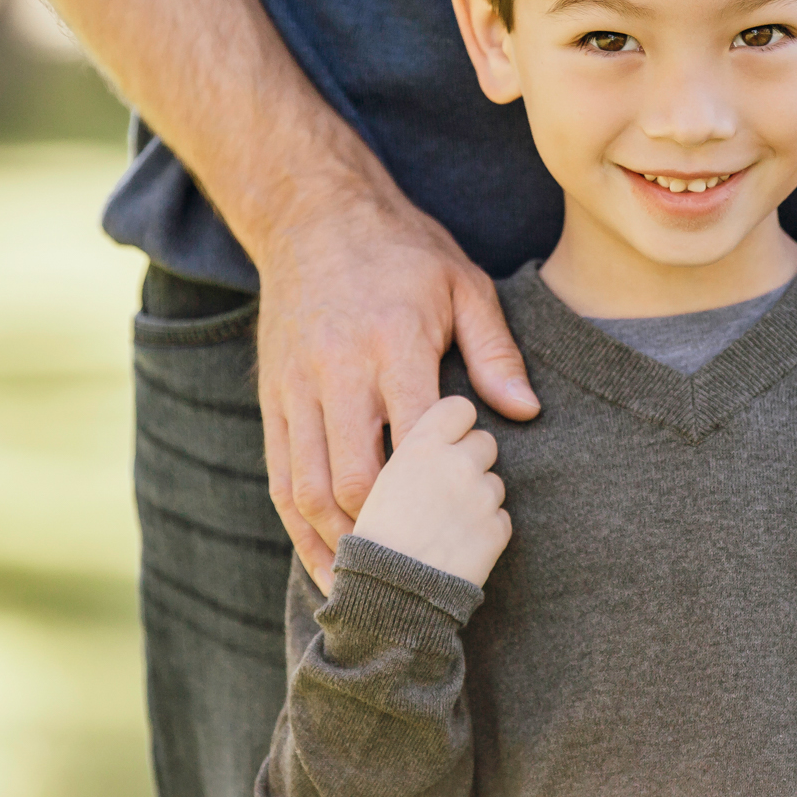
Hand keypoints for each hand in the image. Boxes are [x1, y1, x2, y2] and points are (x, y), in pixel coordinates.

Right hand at [257, 186, 537, 590]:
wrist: (313, 216)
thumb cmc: (403, 252)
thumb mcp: (463, 284)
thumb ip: (494, 351)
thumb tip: (524, 412)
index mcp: (392, 343)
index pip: (415, 436)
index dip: (439, 488)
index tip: (468, 517)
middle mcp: (336, 371)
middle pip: (355, 477)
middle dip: (389, 529)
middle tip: (425, 563)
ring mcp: (296, 389)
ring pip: (307, 488)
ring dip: (340, 541)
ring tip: (377, 580)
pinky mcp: (272, 400)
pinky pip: (279, 477)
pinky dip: (301, 526)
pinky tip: (329, 556)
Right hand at [349, 396, 511, 586]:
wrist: (386, 596)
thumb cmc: (372, 536)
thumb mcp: (377, 479)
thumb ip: (419, 447)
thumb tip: (464, 428)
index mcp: (421, 446)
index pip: (458, 409)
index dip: (453, 424)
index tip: (443, 441)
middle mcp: (456, 464)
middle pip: (482, 441)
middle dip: (469, 460)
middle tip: (441, 487)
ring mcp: (480, 497)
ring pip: (494, 481)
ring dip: (477, 496)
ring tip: (442, 522)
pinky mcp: (496, 531)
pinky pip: (501, 519)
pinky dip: (485, 531)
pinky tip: (456, 545)